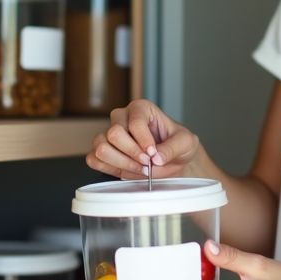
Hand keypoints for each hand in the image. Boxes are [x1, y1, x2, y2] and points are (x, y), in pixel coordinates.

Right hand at [85, 99, 204, 179]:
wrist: (173, 160)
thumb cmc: (178, 145)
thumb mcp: (186, 143)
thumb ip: (172, 148)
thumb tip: (156, 158)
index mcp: (141, 108)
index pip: (134, 122)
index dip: (144, 141)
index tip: (153, 154)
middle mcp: (122, 117)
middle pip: (114, 134)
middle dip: (132, 154)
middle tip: (148, 164)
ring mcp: (109, 134)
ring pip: (101, 147)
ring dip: (121, 163)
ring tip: (140, 169)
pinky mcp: (103, 152)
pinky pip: (93, 159)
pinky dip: (108, 168)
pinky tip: (126, 171)